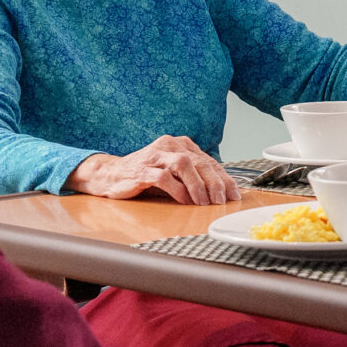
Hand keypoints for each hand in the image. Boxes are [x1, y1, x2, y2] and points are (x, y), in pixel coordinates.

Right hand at [66, 136, 239, 204]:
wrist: (111, 174)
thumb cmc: (146, 174)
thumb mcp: (173, 173)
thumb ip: (193, 177)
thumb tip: (221, 192)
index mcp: (179, 144)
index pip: (208, 161)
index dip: (224, 178)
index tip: (234, 194)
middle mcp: (169, 146)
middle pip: (199, 162)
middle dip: (215, 183)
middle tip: (222, 200)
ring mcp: (155, 156)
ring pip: (184, 165)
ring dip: (198, 185)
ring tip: (204, 202)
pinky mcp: (142, 169)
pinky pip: (164, 178)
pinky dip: (178, 190)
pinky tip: (184, 201)